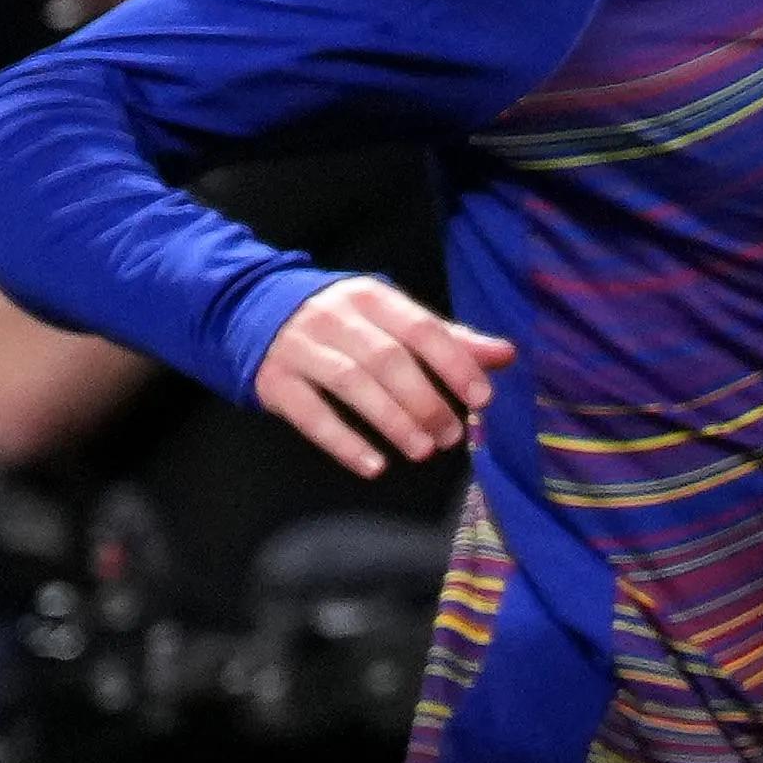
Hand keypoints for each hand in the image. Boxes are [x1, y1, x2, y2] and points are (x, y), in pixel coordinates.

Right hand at [252, 272, 512, 477]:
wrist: (256, 312)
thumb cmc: (346, 323)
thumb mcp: (393, 320)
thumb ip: (449, 339)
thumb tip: (505, 355)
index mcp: (372, 298)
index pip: (422, 328)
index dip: (454, 363)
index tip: (481, 398)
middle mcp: (335, 318)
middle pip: (388, 359)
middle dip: (426, 401)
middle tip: (453, 436)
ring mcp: (300, 347)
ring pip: (351, 384)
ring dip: (392, 421)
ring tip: (423, 450)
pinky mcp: (274, 381)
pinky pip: (310, 414)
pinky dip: (344, 442)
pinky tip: (374, 465)